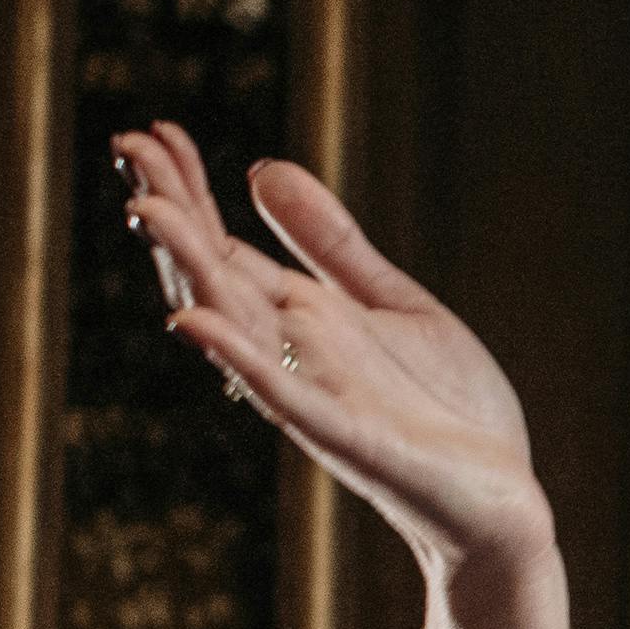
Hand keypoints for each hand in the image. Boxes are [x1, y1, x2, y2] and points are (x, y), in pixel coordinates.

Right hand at [118, 124, 551, 580]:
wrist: (500, 497)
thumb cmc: (446, 408)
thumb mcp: (394, 301)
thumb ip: (331, 242)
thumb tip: (261, 167)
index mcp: (300, 319)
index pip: (222, 244)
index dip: (186, 188)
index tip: (149, 131)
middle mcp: (290, 352)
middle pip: (211, 273)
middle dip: (171, 212)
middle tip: (129, 144)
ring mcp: (313, 393)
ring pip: (232, 324)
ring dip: (187, 268)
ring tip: (146, 208)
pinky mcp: (348, 436)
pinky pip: (281, 395)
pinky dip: (237, 358)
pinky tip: (196, 321)